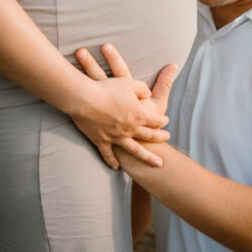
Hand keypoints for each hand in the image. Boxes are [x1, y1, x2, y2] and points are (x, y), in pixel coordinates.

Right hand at [72, 44, 177, 168]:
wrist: (84, 98)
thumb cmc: (107, 88)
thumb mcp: (130, 83)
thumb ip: (143, 89)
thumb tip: (148, 95)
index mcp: (139, 115)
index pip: (157, 120)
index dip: (163, 120)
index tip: (165, 120)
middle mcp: (130, 129)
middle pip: (150, 136)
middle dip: (160, 137)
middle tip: (167, 138)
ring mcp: (116, 138)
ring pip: (135, 151)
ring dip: (148, 158)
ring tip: (157, 164)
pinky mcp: (102, 141)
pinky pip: (109, 155)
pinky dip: (112, 161)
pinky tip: (116, 167)